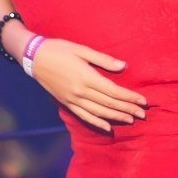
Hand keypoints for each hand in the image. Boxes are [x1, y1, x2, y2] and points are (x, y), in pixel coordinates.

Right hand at [31, 39, 146, 132]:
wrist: (34, 57)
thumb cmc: (59, 49)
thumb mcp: (82, 49)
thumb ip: (103, 60)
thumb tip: (124, 66)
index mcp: (86, 77)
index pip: (114, 91)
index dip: (129, 97)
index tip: (143, 101)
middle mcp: (81, 92)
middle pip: (109, 104)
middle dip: (128, 109)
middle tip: (143, 114)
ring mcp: (73, 100)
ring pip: (99, 112)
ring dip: (116, 117)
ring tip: (131, 120)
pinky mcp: (66, 103)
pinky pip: (84, 116)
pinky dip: (97, 123)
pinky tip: (108, 128)